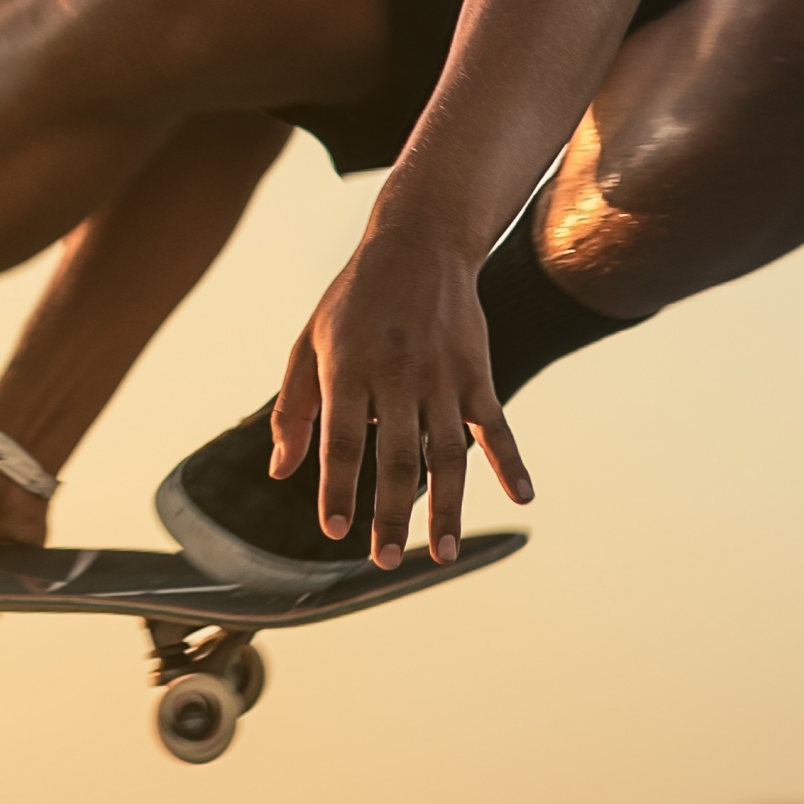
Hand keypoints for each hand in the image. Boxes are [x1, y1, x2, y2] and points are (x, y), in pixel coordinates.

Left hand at [272, 238, 531, 566]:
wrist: (420, 242)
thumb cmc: (355, 300)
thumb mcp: (310, 343)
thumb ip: (294, 409)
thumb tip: (282, 470)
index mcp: (348, 368)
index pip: (341, 440)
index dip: (338, 488)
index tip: (336, 532)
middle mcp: (396, 375)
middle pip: (394, 457)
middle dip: (389, 514)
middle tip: (384, 561)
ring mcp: (442, 375)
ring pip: (446, 453)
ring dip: (445, 506)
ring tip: (440, 553)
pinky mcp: (476, 371)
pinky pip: (495, 424)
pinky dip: (511, 461)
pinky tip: (521, 496)